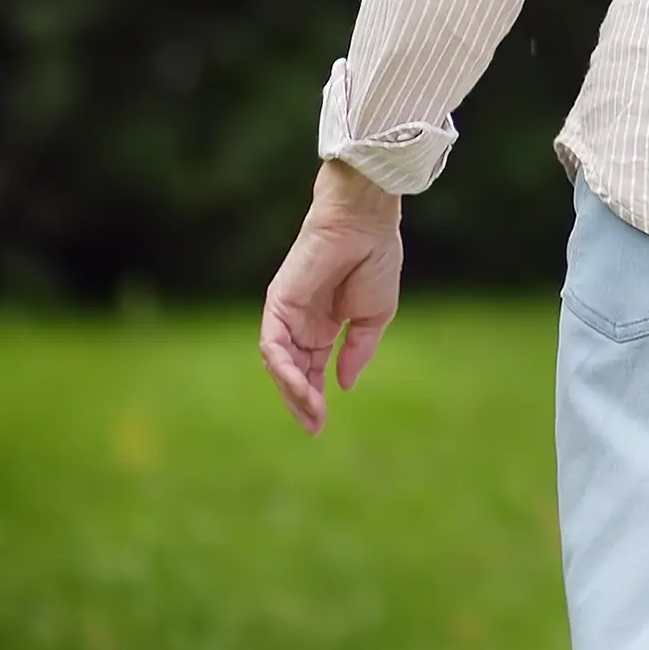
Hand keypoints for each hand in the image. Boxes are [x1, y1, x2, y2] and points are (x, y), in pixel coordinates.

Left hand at [259, 162, 404, 435]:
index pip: (312, 370)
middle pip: (292, 372)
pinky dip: (284, 368)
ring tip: (311, 410)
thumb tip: (344, 385)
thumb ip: (358, 351)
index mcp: (325, 327)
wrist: (365, 223)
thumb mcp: (375, 316)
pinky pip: (273, 344)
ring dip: (293, 390)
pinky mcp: (277, 304)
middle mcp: (301, 324)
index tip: (321, 424)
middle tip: (313, 426)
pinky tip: (301, 385)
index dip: (315, 397)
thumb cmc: (375, 260)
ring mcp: (286, 315)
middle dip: (300, 402)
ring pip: (280, 364)